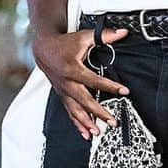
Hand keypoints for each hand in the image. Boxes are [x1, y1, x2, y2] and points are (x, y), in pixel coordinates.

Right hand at [33, 25, 130, 139]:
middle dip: (98, 113)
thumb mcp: (84, 37)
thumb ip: (104, 36)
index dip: (110, 86)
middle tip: (112, 121)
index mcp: (73, 69)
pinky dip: (78, 125)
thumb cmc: (65, 43)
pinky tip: (86, 134)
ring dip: (87, 123)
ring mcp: (63, 92)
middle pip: (84, 101)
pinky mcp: (62, 96)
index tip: (124, 91)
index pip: (94, 80)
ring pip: (75, 111)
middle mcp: (67, 83)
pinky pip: (70, 113)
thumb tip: (123, 33)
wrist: (43, 49)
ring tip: (98, 132)